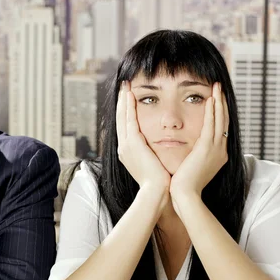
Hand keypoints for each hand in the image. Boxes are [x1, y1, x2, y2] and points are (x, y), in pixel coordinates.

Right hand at [116, 81, 170, 209]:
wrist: (156, 193)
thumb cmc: (159, 183)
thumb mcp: (153, 166)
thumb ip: (153, 155)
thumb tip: (158, 150)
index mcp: (128, 153)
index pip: (125, 128)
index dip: (125, 112)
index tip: (128, 100)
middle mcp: (123, 147)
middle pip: (120, 120)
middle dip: (121, 103)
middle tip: (123, 87)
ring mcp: (125, 145)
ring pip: (122, 117)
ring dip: (123, 100)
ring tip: (125, 86)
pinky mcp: (132, 143)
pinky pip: (129, 120)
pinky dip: (128, 107)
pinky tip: (130, 95)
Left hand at [170, 83, 228, 208]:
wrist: (185, 196)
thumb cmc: (184, 185)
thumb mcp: (192, 167)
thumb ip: (194, 156)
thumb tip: (190, 150)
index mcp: (218, 154)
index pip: (221, 128)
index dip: (220, 113)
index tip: (217, 99)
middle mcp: (221, 150)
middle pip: (224, 121)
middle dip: (222, 103)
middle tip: (220, 87)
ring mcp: (216, 149)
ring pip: (220, 120)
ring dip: (219, 102)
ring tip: (217, 87)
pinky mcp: (207, 148)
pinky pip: (211, 125)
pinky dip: (212, 112)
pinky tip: (211, 99)